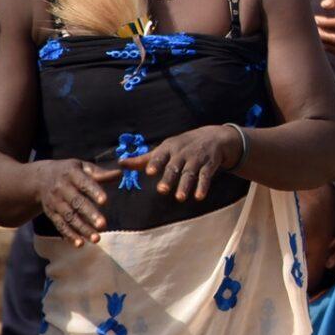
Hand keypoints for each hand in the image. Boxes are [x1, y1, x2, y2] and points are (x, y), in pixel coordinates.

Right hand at [31, 159, 119, 246]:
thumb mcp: (83, 167)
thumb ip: (100, 173)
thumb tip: (120, 174)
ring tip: (96, 239)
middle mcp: (61, 189)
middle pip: (76, 203)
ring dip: (82, 229)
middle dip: (89, 215)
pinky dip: (70, 235)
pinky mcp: (52, 214)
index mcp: (71, 174)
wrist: (40, 179)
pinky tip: (80, 244)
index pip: (84, 183)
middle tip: (103, 225)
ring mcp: (55, 203)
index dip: (94, 192)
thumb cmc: (70, 172)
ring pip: (69, 217)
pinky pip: (60, 226)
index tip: (105, 201)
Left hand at [120, 125, 242, 202]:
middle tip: (161, 190)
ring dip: (185, 185)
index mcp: (169, 148)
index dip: (155, 163)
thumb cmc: (183, 146)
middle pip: (174, 167)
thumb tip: (120, 163)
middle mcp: (182, 153)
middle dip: (168, 178)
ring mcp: (197, 158)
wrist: (214, 136)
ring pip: (190, 173)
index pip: (160, 155)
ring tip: (179, 198)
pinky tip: (199, 197)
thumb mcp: (165, 149)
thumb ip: (143, 159)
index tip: (149, 172)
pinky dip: (203, 186)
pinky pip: (206, 176)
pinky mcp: (209, 164)